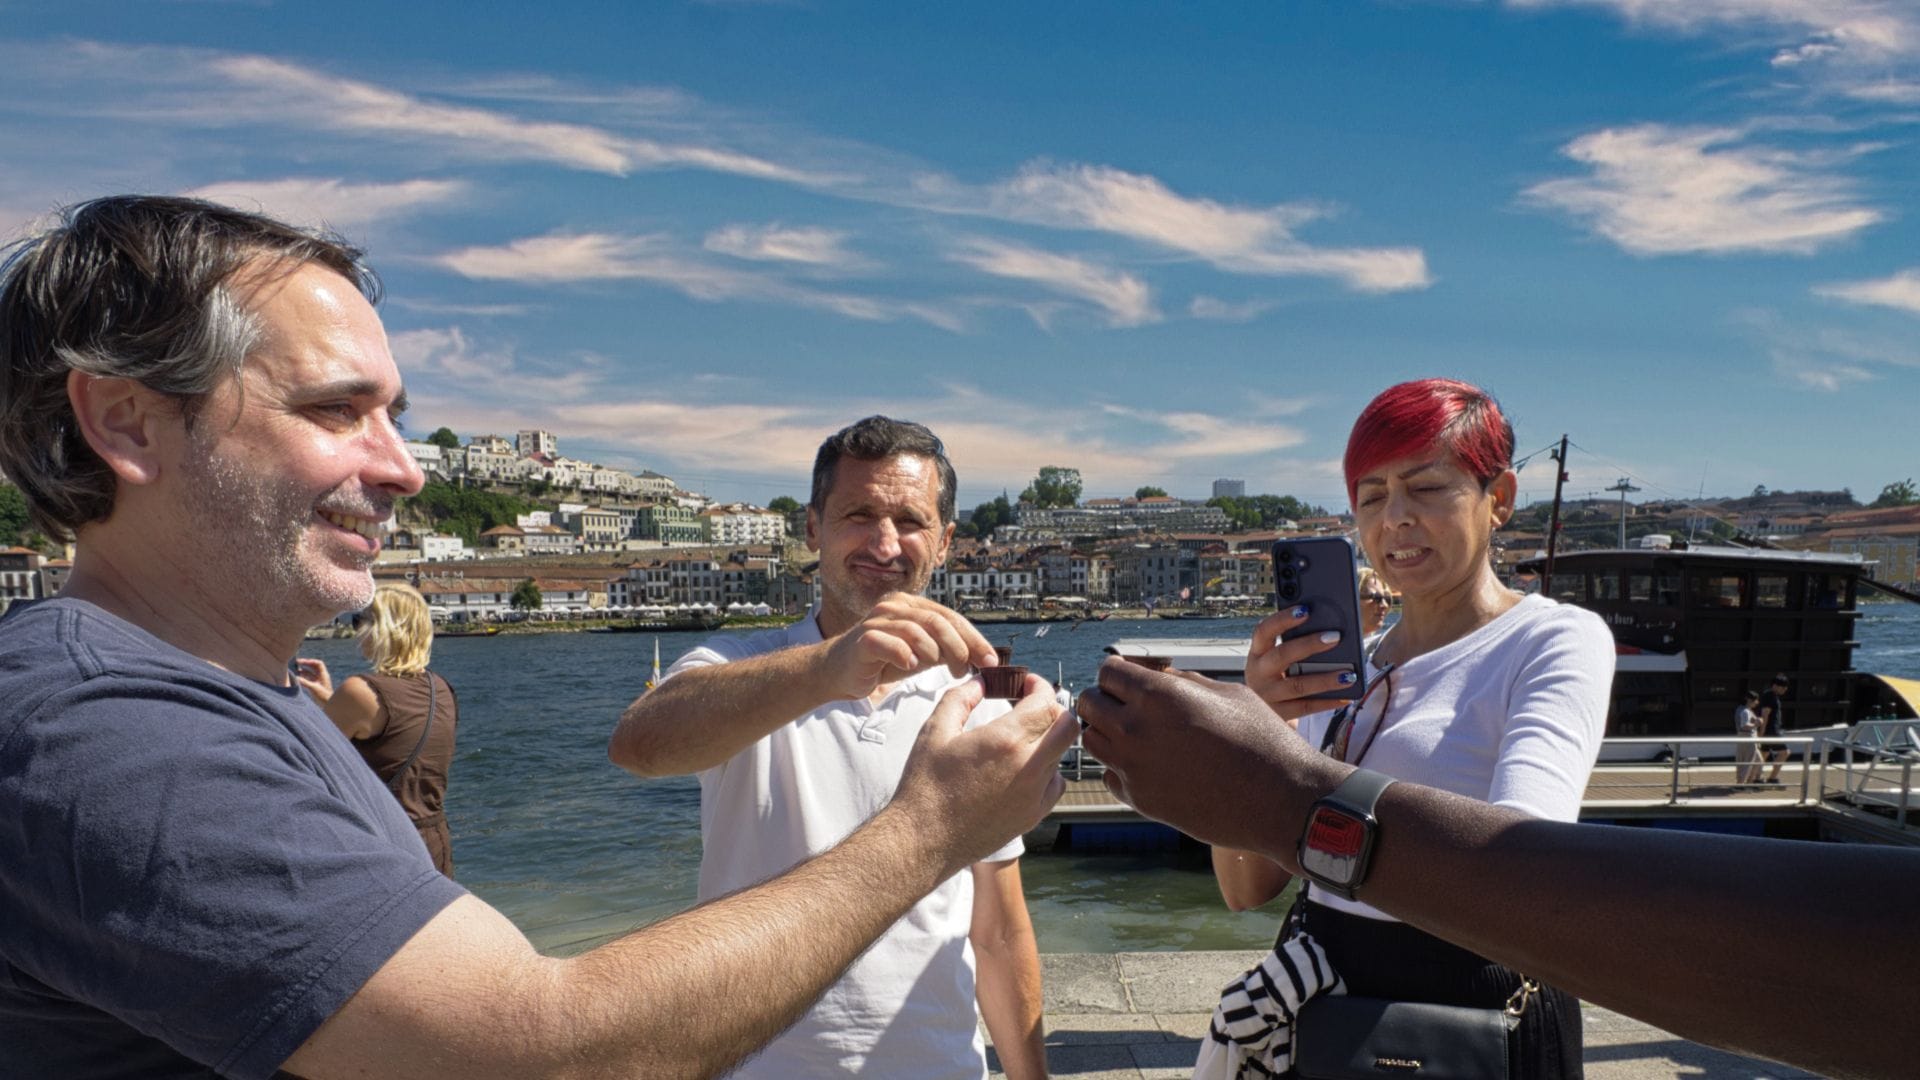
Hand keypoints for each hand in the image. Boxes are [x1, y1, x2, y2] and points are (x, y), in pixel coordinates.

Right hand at [293, 657, 333, 700]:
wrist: (329, 706)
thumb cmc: (324, 697)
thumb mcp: (314, 688)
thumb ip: (305, 682)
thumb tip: (296, 677)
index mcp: (324, 675)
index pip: (318, 664)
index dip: (310, 661)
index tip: (301, 662)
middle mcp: (321, 677)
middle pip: (313, 667)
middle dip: (305, 664)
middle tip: (296, 663)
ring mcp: (318, 682)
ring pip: (310, 673)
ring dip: (303, 671)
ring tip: (294, 670)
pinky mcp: (315, 687)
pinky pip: (308, 680)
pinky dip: (303, 678)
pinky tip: (296, 678)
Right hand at [817, 592, 997, 700]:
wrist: (838, 671)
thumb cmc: (883, 660)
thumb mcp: (921, 653)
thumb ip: (945, 649)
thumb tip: (980, 656)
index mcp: (912, 606)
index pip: (950, 617)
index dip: (974, 638)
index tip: (991, 660)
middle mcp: (895, 607)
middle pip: (937, 621)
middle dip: (961, 646)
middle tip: (969, 669)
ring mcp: (877, 621)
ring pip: (917, 630)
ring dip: (937, 653)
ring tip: (947, 671)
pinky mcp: (863, 639)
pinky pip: (889, 644)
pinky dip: (905, 654)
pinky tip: (913, 666)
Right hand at [889, 675, 1076, 879]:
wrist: (923, 839)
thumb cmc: (925, 786)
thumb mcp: (936, 731)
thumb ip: (961, 698)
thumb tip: (980, 681)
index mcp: (1005, 740)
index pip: (1046, 701)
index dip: (1039, 686)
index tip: (1026, 684)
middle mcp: (1029, 766)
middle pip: (1068, 726)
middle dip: (1053, 708)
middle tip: (1030, 706)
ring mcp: (1035, 794)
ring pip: (1061, 754)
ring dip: (1047, 739)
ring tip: (1018, 739)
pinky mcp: (1033, 815)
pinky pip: (1055, 784)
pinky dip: (1046, 770)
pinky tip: (1021, 769)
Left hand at [1078, 657, 1340, 858]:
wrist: (1280, 801)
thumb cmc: (1263, 741)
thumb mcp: (1228, 694)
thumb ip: (1184, 683)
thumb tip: (1160, 678)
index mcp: (1158, 696)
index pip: (1107, 671)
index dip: (1121, 672)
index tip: (1136, 679)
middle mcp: (1136, 730)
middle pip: (1089, 704)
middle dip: (1107, 699)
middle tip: (1133, 705)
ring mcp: (1134, 768)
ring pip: (1092, 741)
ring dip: (1108, 733)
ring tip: (1140, 734)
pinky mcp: (1140, 800)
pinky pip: (1110, 775)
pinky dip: (1121, 767)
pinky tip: (1150, 765)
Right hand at [1244, 607, 1356, 721]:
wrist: (1260, 719)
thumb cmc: (1278, 679)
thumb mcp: (1276, 661)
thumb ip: (1293, 645)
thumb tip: (1330, 631)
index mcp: (1257, 653)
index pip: (1264, 631)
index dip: (1282, 619)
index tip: (1305, 609)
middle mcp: (1257, 673)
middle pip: (1282, 655)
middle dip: (1309, 645)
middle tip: (1335, 637)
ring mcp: (1267, 696)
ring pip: (1298, 685)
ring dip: (1325, 679)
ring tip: (1349, 674)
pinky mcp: (1279, 715)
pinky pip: (1307, 707)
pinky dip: (1328, 701)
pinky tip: (1346, 696)